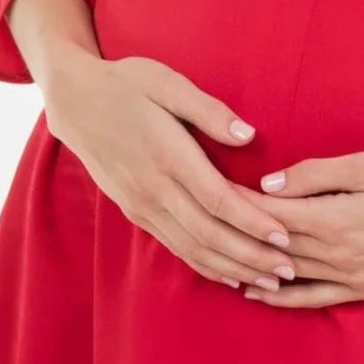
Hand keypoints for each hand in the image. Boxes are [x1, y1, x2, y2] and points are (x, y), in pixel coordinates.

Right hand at [42, 52, 300, 292]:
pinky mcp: (135, 213)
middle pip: (209, 234)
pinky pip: (175, 246)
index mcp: (167, 155)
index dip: (252, 222)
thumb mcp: (166, 82)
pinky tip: (230, 275)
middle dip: (251, 256)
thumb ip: (208, 110)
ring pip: (192, 248)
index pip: (217, 200)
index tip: (284, 236)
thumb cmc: (126, 83)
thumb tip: (248, 136)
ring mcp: (141, 205)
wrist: (74, 102)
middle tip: (289, 270)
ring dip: (233, 268)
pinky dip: (205, 265)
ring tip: (269, 281)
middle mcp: (153, 188)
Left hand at [223, 149, 363, 308]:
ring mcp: (353, 276)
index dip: (237, 202)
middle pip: (273, 244)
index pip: (272, 213)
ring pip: (287, 274)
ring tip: (215, 257)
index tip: (209, 189)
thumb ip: (318, 175)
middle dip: (236, 232)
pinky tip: (256, 292)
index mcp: (338, 218)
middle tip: (201, 219)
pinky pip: (314, 298)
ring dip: (250, 267)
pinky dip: (282, 297)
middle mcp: (340, 254)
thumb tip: (269, 184)